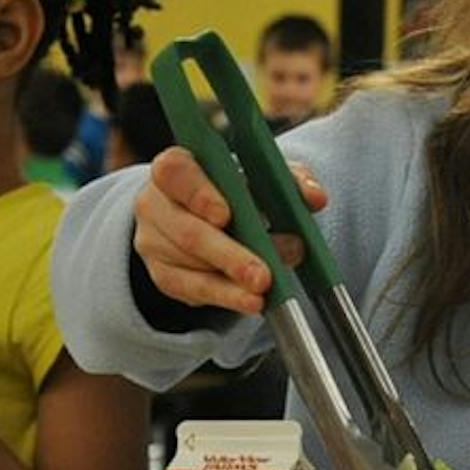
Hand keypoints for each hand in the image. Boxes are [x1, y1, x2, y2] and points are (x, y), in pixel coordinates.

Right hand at [133, 147, 326, 314]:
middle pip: (187, 231)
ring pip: (190, 266)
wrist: (206, 218)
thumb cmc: (234, 191)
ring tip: (264, 290)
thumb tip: (315, 197)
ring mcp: (154, 242)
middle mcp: (155, 203)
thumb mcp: (263, 177)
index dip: (199, 194)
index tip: (225, 215)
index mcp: (175, 167)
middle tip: (261, 274)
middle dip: (228, 255)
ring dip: (231, 282)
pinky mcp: (164, 275)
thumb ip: (291, 180)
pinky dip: (224, 297)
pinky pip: (192, 290)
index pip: (175, 173)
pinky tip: (249, 302)